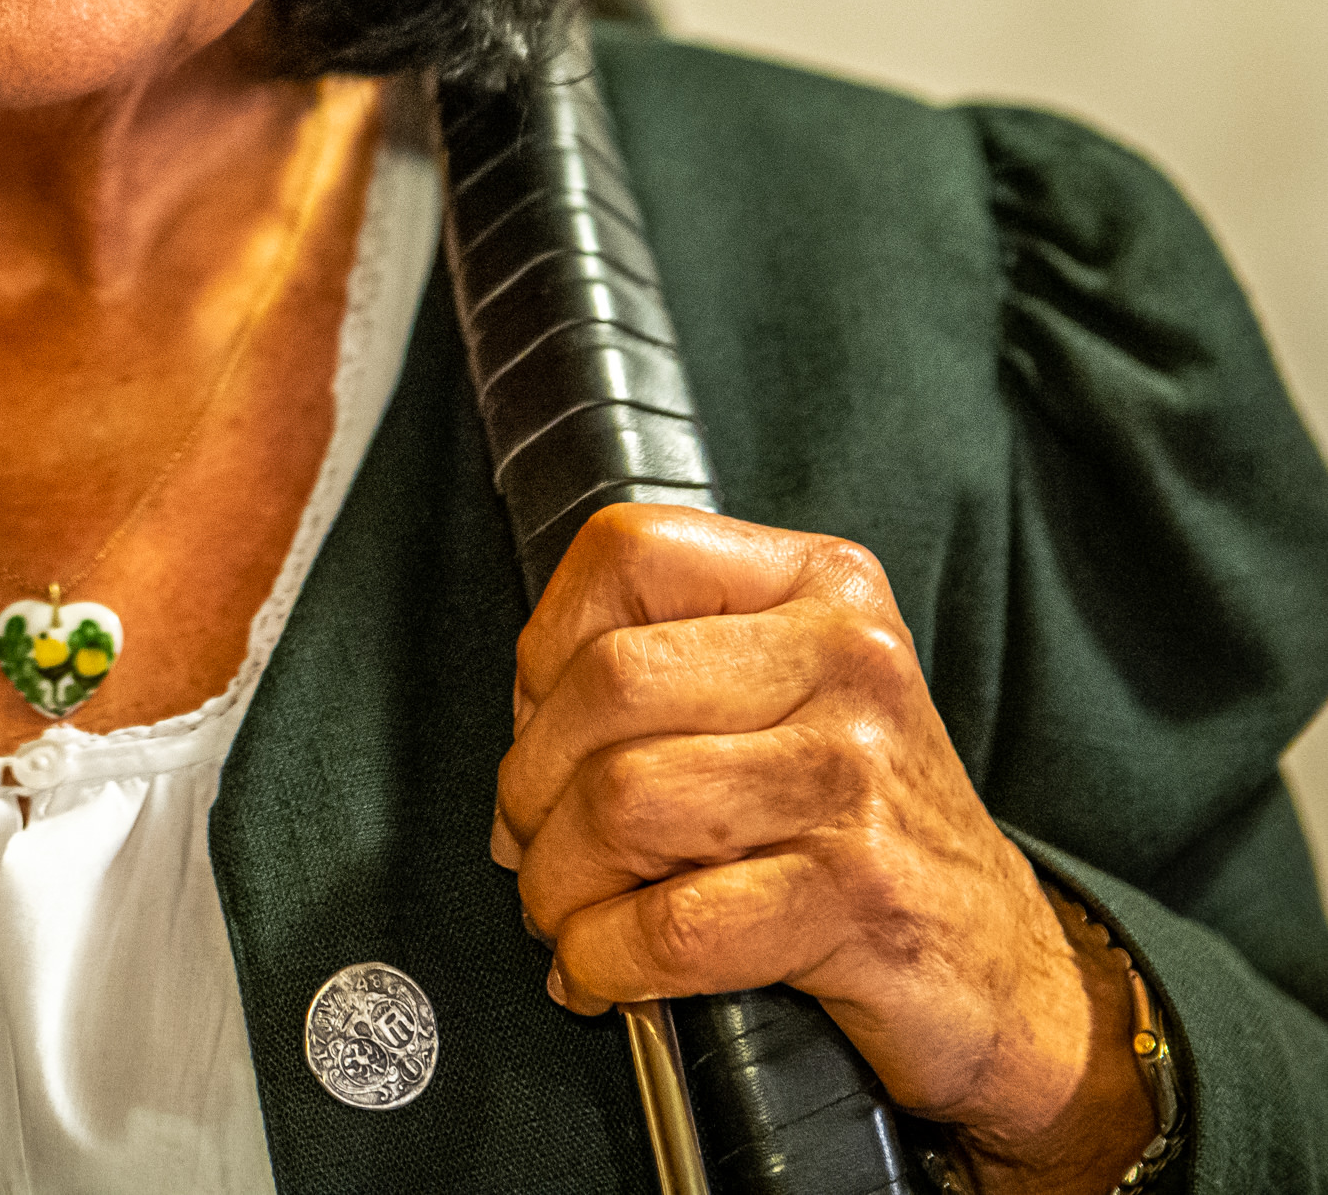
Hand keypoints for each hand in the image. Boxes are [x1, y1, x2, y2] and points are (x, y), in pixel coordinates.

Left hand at [490, 506, 1156, 1192]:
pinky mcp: (858, 892)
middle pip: (608, 682)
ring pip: (625, 800)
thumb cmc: (865, 828)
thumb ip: (669, 665)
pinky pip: (673, 922)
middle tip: (530, 841)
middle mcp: (846, 657)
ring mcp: (856, 773)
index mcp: (818, 585)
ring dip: (559, 880)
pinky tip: (601, 971)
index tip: (537, 722)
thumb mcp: (787, 698)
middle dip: (533, 780)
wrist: (1006, 975)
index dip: (546, 645)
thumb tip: (522, 727)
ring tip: (563, 910)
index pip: (628, 553)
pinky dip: (606, 958)